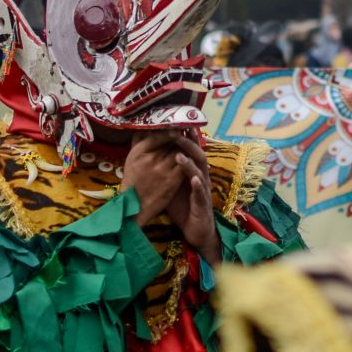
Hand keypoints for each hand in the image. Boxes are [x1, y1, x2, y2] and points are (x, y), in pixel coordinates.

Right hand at [121, 132, 183, 225]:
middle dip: (180, 137)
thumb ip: (139, 142)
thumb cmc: (133, 179)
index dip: (169, 130)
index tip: (176, 127)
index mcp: (139, 152)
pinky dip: (188, 161)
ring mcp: (162, 169)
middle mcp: (151, 158)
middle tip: (188, 132)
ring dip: (185, 149)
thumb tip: (147, 126)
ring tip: (190, 145)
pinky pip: (185, 165)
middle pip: (171, 142)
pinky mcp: (172, 180)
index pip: (158, 135)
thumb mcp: (131, 158)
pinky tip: (190, 159)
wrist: (135, 205)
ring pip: (180, 152)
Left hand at [165, 132, 219, 264]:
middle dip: (189, 143)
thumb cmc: (183, 206)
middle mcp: (201, 177)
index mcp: (192, 171)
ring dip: (191, 161)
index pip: (190, 150)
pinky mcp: (202, 204)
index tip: (177, 122)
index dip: (185, 136)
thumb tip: (147, 154)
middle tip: (177, 132)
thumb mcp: (170, 184)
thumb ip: (163, 169)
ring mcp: (203, 190)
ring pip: (200, 171)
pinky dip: (197, 185)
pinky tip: (193, 179)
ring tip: (179, 153)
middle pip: (198, 154)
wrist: (195, 229)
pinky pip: (201, 193)